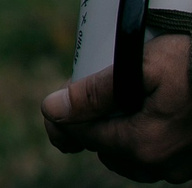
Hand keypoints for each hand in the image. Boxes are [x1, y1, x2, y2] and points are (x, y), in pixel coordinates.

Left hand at [45, 33, 191, 180]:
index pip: (83, 137)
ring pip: (129, 157)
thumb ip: (94, 92)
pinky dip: (141, 138)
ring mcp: (178, 167)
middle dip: (91, 124)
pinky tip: (140, 113)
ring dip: (116, 134)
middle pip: (105, 149)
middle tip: (86, 96)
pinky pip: (154, 157)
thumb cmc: (190, 65)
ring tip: (114, 103)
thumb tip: (53, 109)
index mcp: (142, 145)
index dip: (63, 118)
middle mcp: (160, 165)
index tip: (55, 101)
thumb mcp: (138, 68)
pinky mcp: (190, 161)